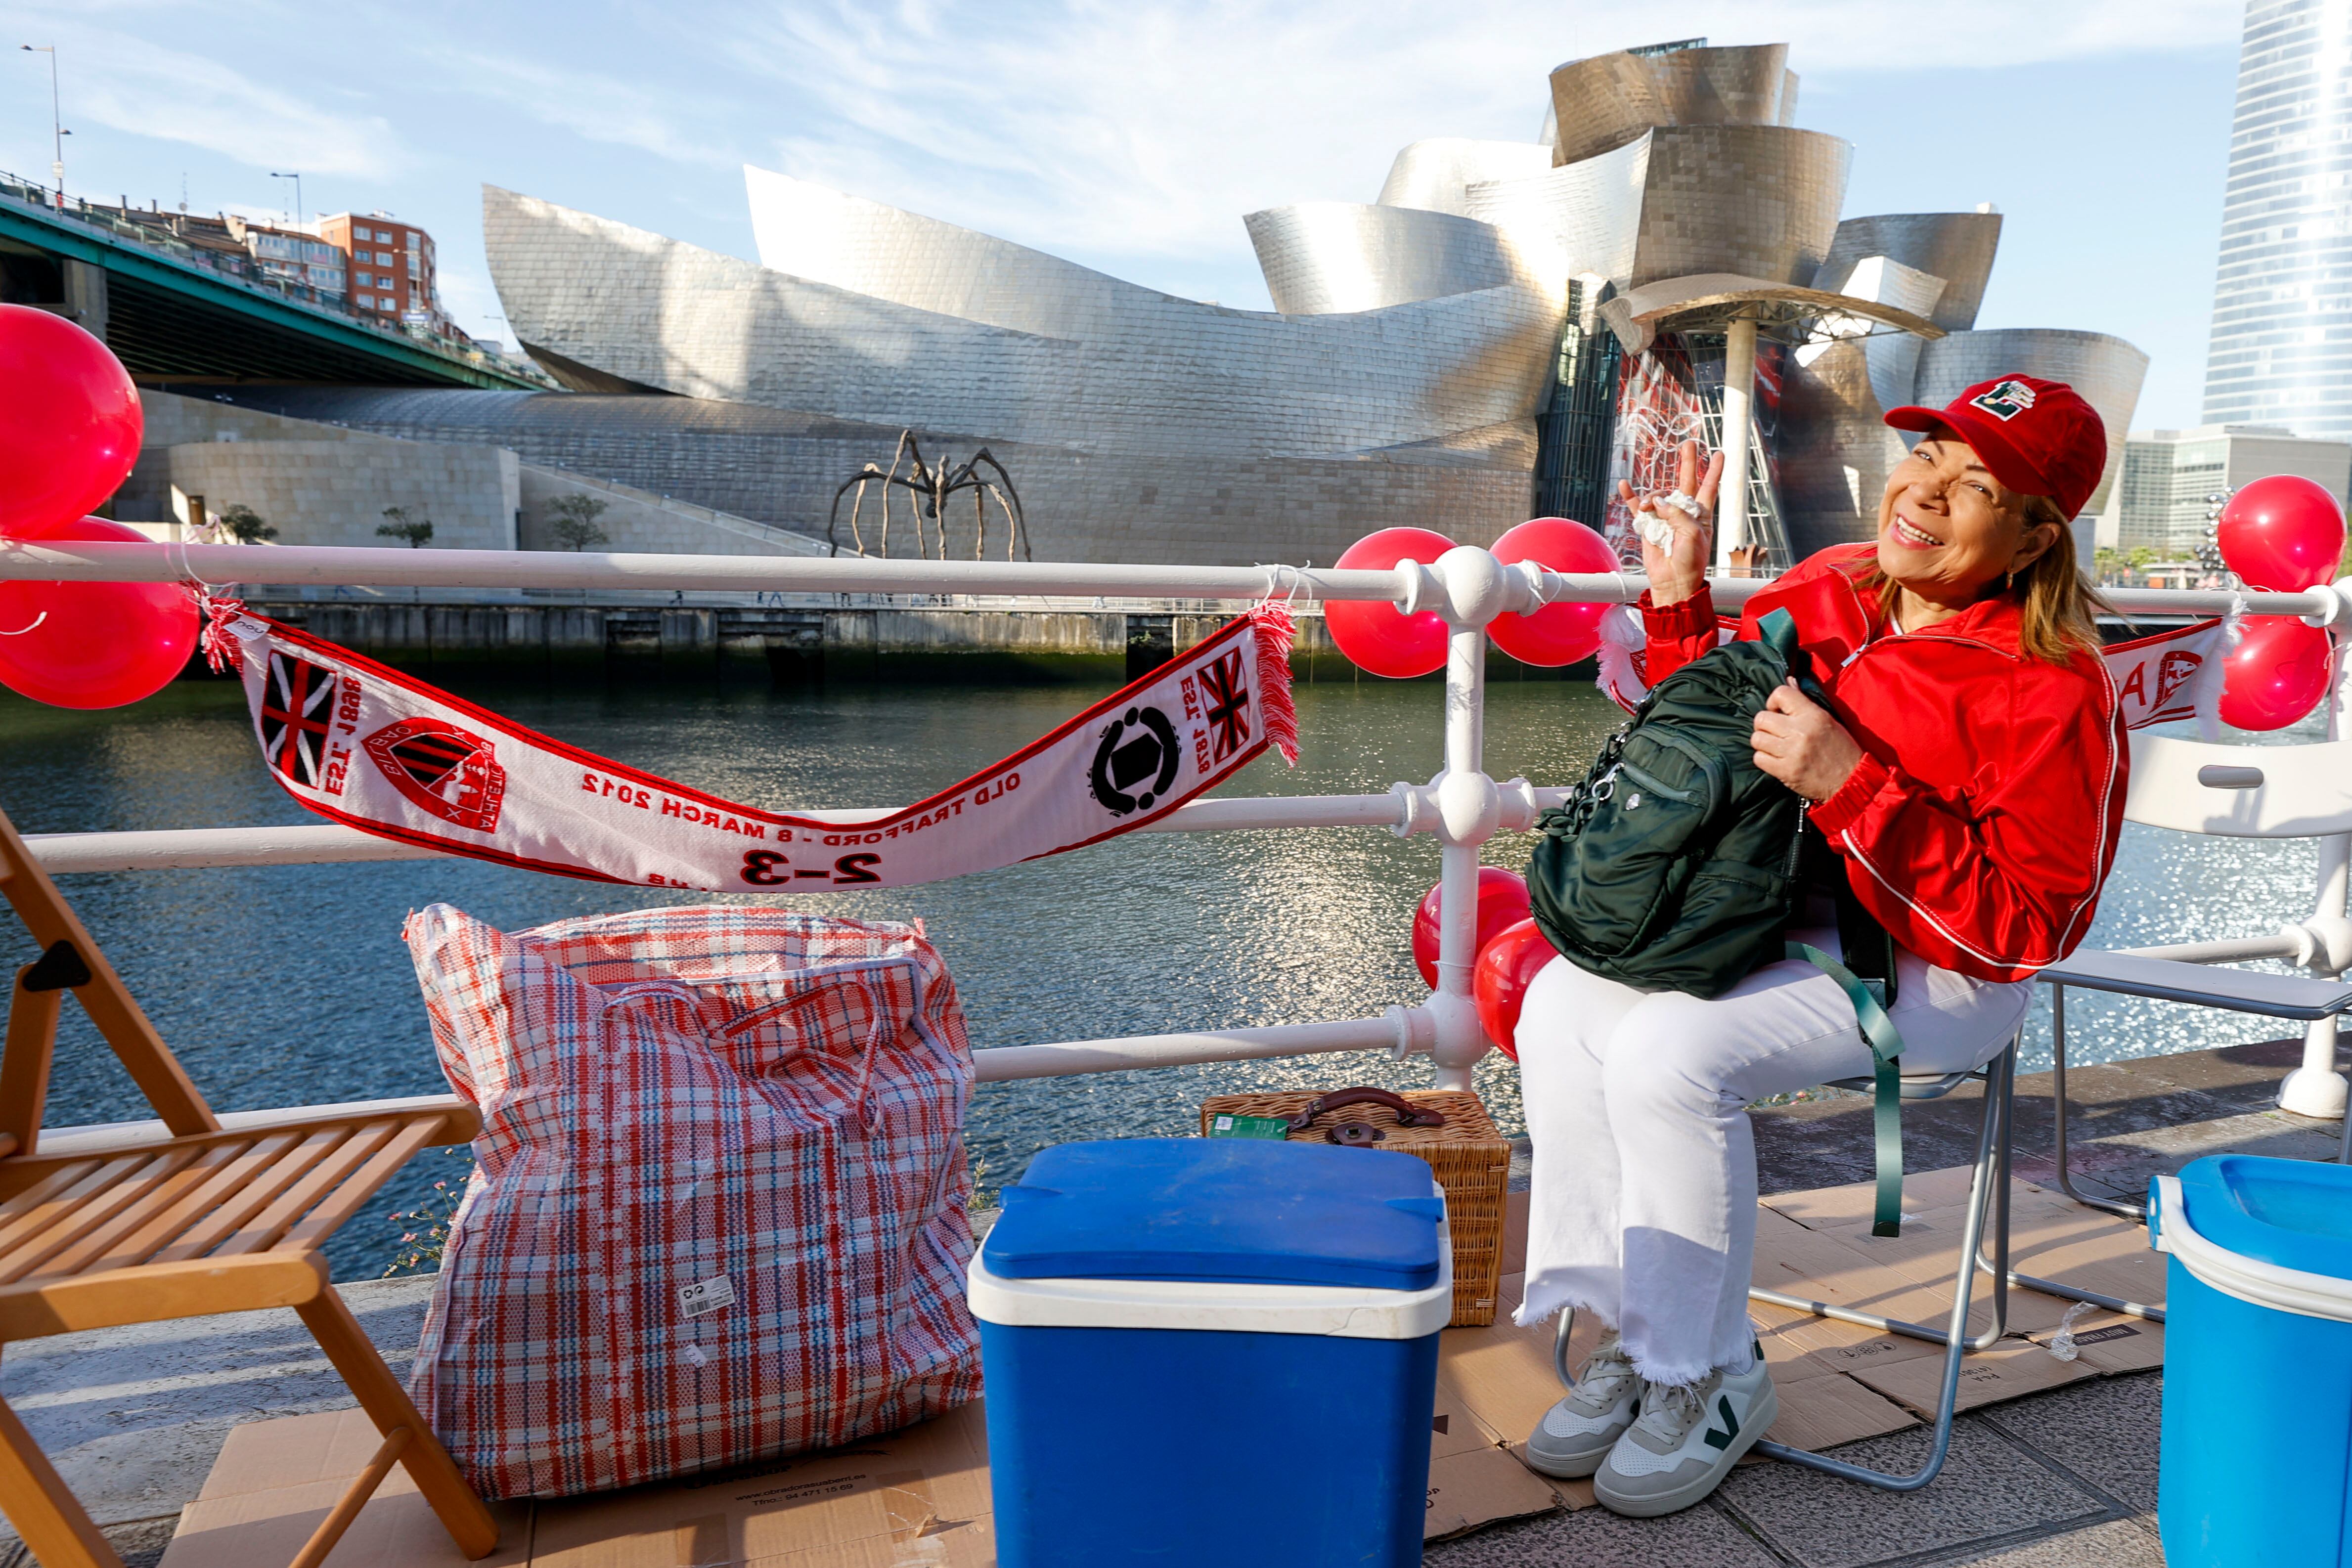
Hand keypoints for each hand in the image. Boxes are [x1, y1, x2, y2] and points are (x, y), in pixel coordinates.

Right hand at [1620, 439, 1723, 605]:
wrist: (1673, 581)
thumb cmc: (1689, 560)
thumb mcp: (1692, 533)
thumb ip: (1677, 513)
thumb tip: (1657, 501)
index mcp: (1701, 514)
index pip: (1709, 487)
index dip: (1714, 471)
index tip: (1720, 453)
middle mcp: (1683, 512)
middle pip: (1686, 481)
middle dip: (1689, 461)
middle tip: (1688, 444)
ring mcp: (1664, 517)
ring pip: (1658, 496)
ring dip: (1652, 497)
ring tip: (1648, 507)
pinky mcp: (1647, 525)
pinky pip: (1636, 507)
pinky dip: (1630, 496)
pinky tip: (1624, 485)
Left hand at [1752, 679, 1862, 802]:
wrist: (1852, 780)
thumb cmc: (1842, 750)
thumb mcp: (1828, 720)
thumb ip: (1805, 702)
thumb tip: (1789, 681)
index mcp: (1813, 715)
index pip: (1781, 693)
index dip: (1773, 701)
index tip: (1778, 710)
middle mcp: (1800, 731)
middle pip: (1762, 718)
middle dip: (1766, 724)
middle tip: (1776, 731)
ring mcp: (1791, 752)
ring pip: (1757, 739)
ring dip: (1763, 742)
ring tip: (1776, 746)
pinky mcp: (1785, 771)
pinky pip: (1759, 759)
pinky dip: (1764, 759)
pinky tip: (1776, 759)